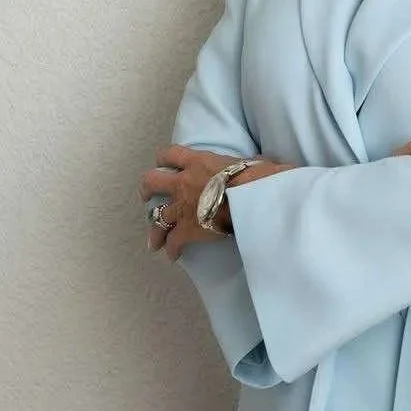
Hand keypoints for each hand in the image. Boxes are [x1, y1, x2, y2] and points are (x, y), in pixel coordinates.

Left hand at [139, 146, 295, 260]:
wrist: (253, 198)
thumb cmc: (258, 176)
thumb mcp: (251, 161)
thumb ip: (246, 163)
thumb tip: (263, 163)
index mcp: (198, 161)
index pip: (171, 153)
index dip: (163, 159)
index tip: (163, 165)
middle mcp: (184, 181)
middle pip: (152, 181)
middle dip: (147, 189)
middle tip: (147, 196)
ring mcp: (182, 206)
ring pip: (156, 216)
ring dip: (154, 228)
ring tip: (154, 238)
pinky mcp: (187, 229)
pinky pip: (172, 241)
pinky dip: (171, 249)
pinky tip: (173, 256)